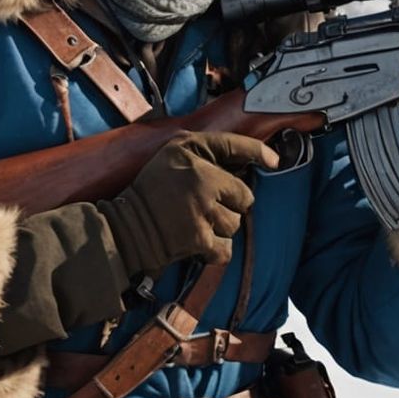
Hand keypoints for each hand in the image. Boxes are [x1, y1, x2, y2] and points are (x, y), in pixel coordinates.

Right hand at [96, 132, 278, 278]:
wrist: (125, 227)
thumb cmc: (150, 189)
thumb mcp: (172, 152)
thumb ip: (206, 147)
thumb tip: (248, 154)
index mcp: (193, 154)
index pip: (235, 146)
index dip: (259, 152)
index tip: (274, 161)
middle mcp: (201, 180)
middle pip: (244, 196)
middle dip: (230, 204)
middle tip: (206, 205)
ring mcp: (201, 210)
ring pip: (235, 224)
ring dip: (221, 228)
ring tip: (197, 223)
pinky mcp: (198, 238)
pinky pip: (225, 249)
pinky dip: (216, 251)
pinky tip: (199, 242)